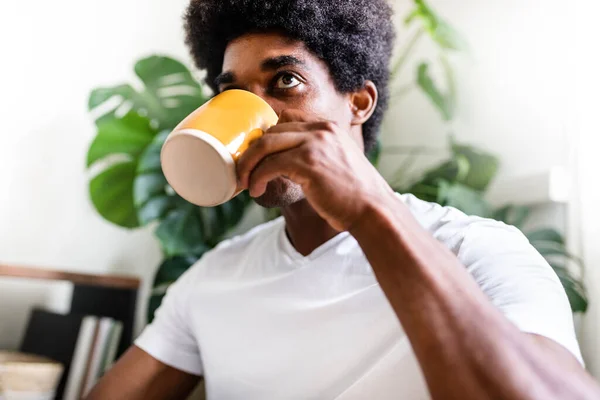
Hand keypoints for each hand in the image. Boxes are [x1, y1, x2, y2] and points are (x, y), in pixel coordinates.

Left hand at [236, 109, 394, 230]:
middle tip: (244, 172)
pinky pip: (271, 165)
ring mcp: (315, 144)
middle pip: (271, 131)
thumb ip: (317, 156)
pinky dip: (258, 177)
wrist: (373, 209)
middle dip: (252, 152)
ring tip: (245, 182)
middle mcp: (320, 130)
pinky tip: (257, 190)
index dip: (265, 140)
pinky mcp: (308, 163)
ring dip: (249, 164)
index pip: (285, 122)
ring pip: (265, 145)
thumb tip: (287, 165)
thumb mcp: (337, 164)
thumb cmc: (354, 195)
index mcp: (327, 128)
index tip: (255, 158)